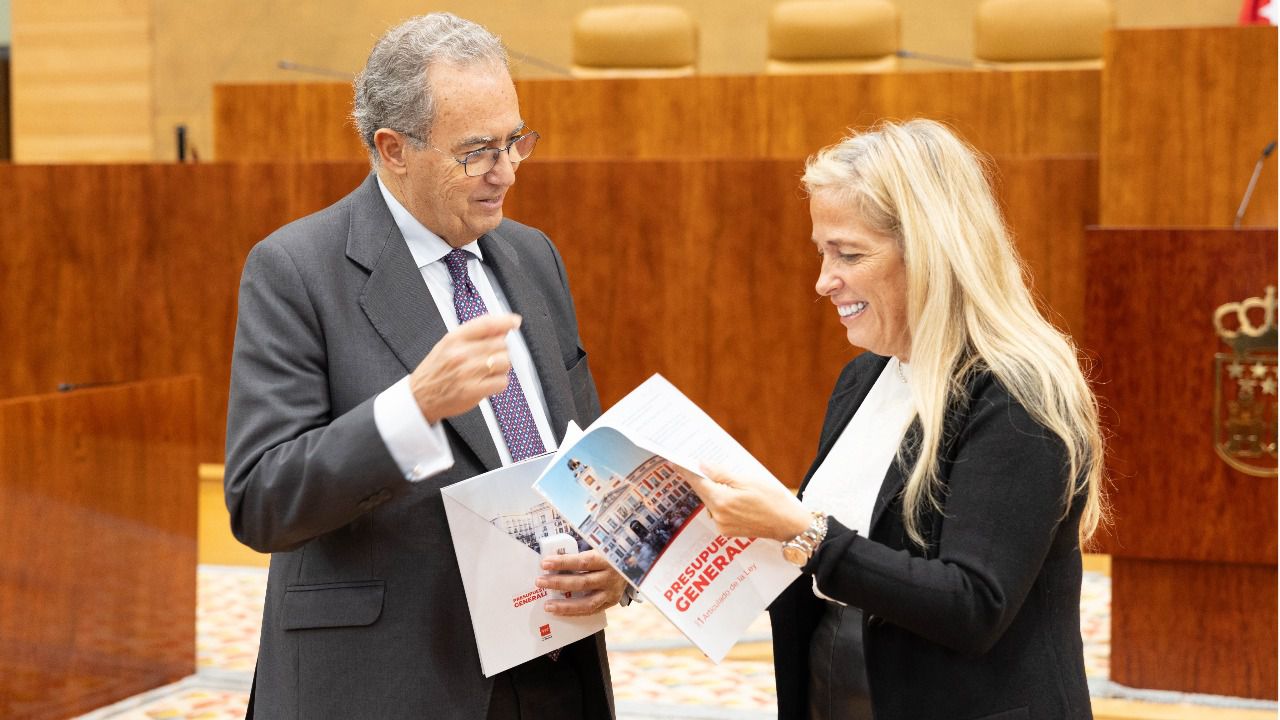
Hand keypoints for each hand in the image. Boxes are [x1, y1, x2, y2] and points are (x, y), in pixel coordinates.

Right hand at [411, 314, 519, 423]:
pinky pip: (502, 382)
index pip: (486, 324)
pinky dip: (499, 383)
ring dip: (501, 367)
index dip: (505, 321)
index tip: (514, 321)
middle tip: (491, 358)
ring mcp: (467, 372)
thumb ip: (473, 336)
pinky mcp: (473, 390)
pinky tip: (488, 383)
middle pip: (500, 344)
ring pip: (504, 362)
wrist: (420, 397)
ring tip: (489, 371)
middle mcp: (461, 353)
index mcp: (454, 339)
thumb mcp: (447, 345)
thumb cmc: (435, 372)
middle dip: (500, 350)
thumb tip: (500, 329)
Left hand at [536, 548, 629, 615]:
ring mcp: (611, 593)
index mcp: (607, 559)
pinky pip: (591, 611)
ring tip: (548, 605)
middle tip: (540, 582)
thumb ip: (581, 553)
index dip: (562, 562)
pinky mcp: (610, 603)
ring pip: (586, 602)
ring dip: (565, 605)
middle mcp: (610, 577)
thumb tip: (554, 558)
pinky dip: (574, 612)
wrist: (635, 565)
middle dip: (558, 582)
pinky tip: (560, 611)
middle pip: (581, 582)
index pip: (582, 561)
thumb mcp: (601, 548)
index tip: (545, 563)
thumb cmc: (610, 555)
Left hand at [685, 461, 810, 541]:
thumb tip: (702, 465)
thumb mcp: (748, 480)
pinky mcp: (727, 531)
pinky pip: (717, 512)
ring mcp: (722, 525)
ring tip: (727, 482)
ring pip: (710, 502)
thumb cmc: (772, 499)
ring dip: (713, 491)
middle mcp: (718, 515)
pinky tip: (733, 496)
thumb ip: (722, 473)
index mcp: (722, 501)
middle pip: (702, 492)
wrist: (788, 524)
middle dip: (701, 478)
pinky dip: (720, 502)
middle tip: (699, 464)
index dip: (686, 470)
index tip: (674, 461)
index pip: (697, 482)